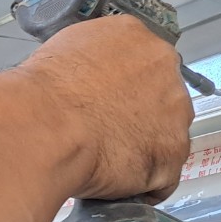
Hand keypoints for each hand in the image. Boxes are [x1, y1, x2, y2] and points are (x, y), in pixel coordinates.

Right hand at [3, 15, 193, 202]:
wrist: (45, 126)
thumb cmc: (44, 91)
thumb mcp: (67, 49)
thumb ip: (97, 59)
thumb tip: (96, 75)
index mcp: (139, 39)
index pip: (145, 63)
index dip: (127, 86)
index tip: (111, 99)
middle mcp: (167, 72)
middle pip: (163, 98)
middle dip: (141, 115)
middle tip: (107, 128)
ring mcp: (175, 115)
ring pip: (166, 136)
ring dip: (143, 148)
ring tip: (107, 157)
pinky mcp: (173, 155)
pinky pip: (162, 175)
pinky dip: (141, 183)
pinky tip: (114, 179)